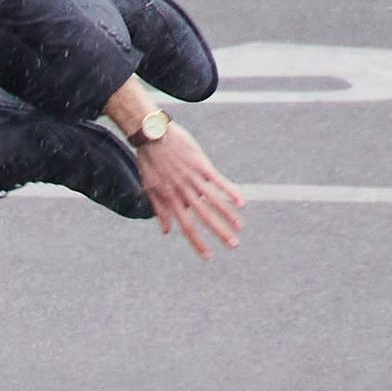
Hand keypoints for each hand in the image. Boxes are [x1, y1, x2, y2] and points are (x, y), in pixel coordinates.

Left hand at [134, 117, 246, 256]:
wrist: (151, 134)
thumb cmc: (150, 162)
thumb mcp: (150, 188)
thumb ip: (160, 210)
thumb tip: (166, 232)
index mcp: (170, 199)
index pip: (186, 226)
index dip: (197, 243)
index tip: (208, 256)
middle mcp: (182, 192)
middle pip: (203, 217)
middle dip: (219, 233)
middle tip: (233, 246)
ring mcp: (192, 178)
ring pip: (212, 201)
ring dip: (227, 215)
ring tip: (240, 228)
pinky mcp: (200, 165)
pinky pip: (217, 181)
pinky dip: (229, 191)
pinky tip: (241, 202)